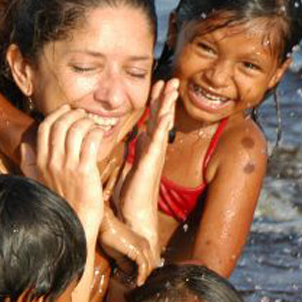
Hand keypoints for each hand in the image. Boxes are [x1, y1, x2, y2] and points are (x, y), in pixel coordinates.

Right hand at [29, 106, 104, 233]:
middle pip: (61, 124)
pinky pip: (91, 141)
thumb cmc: (59, 205)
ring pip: (77, 129)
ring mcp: (68, 166)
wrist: (73, 225)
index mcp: (41, 162)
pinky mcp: (85, 171)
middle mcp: (52, 161)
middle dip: (74, 115)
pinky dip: (97, 133)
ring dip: (87, 122)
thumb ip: (30, 164)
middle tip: (84, 116)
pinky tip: (100, 135)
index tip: (68, 111)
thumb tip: (25, 146)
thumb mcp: (37, 183)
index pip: (46, 127)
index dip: (58, 114)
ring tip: (93, 125)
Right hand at [98, 208, 156, 285]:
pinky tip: (138, 282)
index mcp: (143, 244)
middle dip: (147, 276)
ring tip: (139, 285)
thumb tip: (129, 273)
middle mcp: (145, 244)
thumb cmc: (109, 238)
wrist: (105, 226)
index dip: (146, 272)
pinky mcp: (137, 249)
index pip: (149, 261)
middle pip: (151, 264)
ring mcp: (142, 246)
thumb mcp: (119, 254)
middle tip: (141, 286)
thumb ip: (125, 263)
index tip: (140, 281)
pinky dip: (142, 275)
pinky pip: (143, 265)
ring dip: (145, 277)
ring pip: (149, 266)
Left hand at [113, 79, 177, 247]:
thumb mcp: (128, 171)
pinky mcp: (151, 161)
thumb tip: (135, 140)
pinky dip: (163, 121)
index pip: (151, 123)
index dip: (155, 106)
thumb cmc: (129, 201)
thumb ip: (132, 155)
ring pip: (162, 124)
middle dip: (164, 99)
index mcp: (146, 152)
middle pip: (159, 119)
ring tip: (173, 85)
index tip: (157, 89)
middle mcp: (152, 151)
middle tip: (169, 80)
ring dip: (167, 104)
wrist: (134, 221)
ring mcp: (154, 155)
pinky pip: (158, 136)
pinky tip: (167, 108)